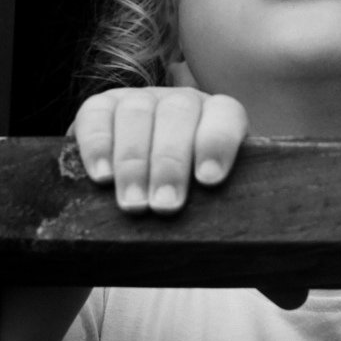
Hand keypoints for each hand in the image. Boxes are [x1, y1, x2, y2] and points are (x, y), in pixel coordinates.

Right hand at [70, 87, 247, 213]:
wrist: (143, 169)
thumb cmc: (187, 192)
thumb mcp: (209, 191)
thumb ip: (220, 199)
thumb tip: (243, 241)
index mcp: (216, 115)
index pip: (225, 114)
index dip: (217, 142)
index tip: (209, 179)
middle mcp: (180, 101)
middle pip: (178, 112)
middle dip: (170, 161)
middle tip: (165, 206)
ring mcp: (140, 99)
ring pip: (137, 113)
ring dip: (134, 161)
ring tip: (134, 204)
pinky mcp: (101, 105)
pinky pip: (96, 115)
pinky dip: (98, 145)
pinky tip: (102, 177)